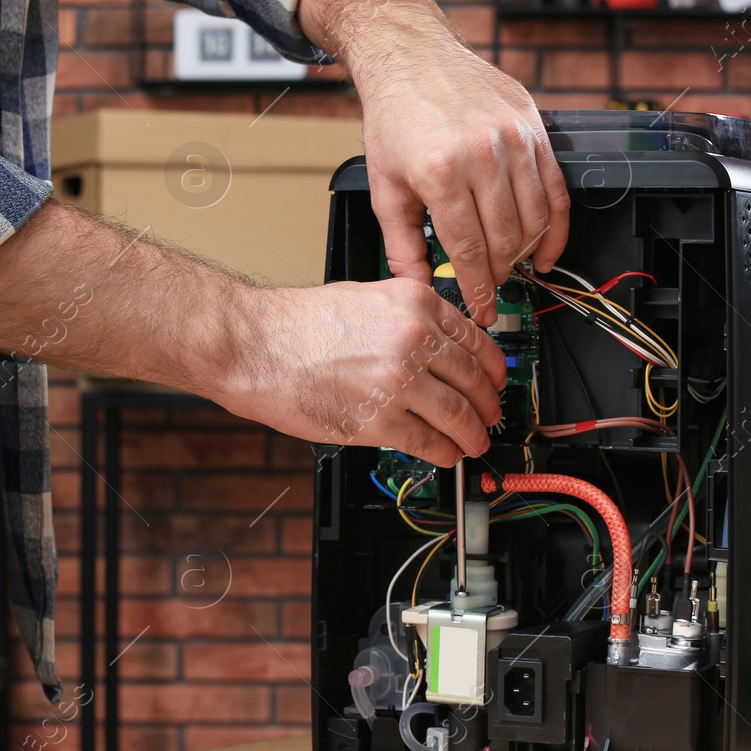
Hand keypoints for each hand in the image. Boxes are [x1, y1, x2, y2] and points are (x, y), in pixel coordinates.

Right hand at [217, 277, 506, 466]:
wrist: (254, 345)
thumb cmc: (295, 323)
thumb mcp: (365, 296)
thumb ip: (407, 318)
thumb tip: (436, 346)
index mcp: (414, 303)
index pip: (476, 340)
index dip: (493, 368)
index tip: (496, 381)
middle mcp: (414, 339)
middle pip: (473, 379)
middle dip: (487, 404)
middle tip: (490, 416)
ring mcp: (399, 381)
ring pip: (458, 414)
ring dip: (472, 434)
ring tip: (474, 442)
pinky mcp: (379, 419)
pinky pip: (428, 441)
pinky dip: (444, 452)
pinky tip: (446, 454)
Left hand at [299, 0, 570, 326]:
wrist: (411, 56)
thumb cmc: (395, 116)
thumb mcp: (384, 187)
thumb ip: (402, 244)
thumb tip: (419, 286)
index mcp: (440, 171)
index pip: (469, 248)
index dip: (478, 286)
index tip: (482, 308)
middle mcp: (482, 153)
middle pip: (506, 238)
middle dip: (500, 272)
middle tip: (492, 286)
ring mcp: (514, 138)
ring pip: (535, 218)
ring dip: (526, 253)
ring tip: (512, 266)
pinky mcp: (535, 127)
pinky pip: (556, 189)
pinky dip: (556, 227)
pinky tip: (547, 250)